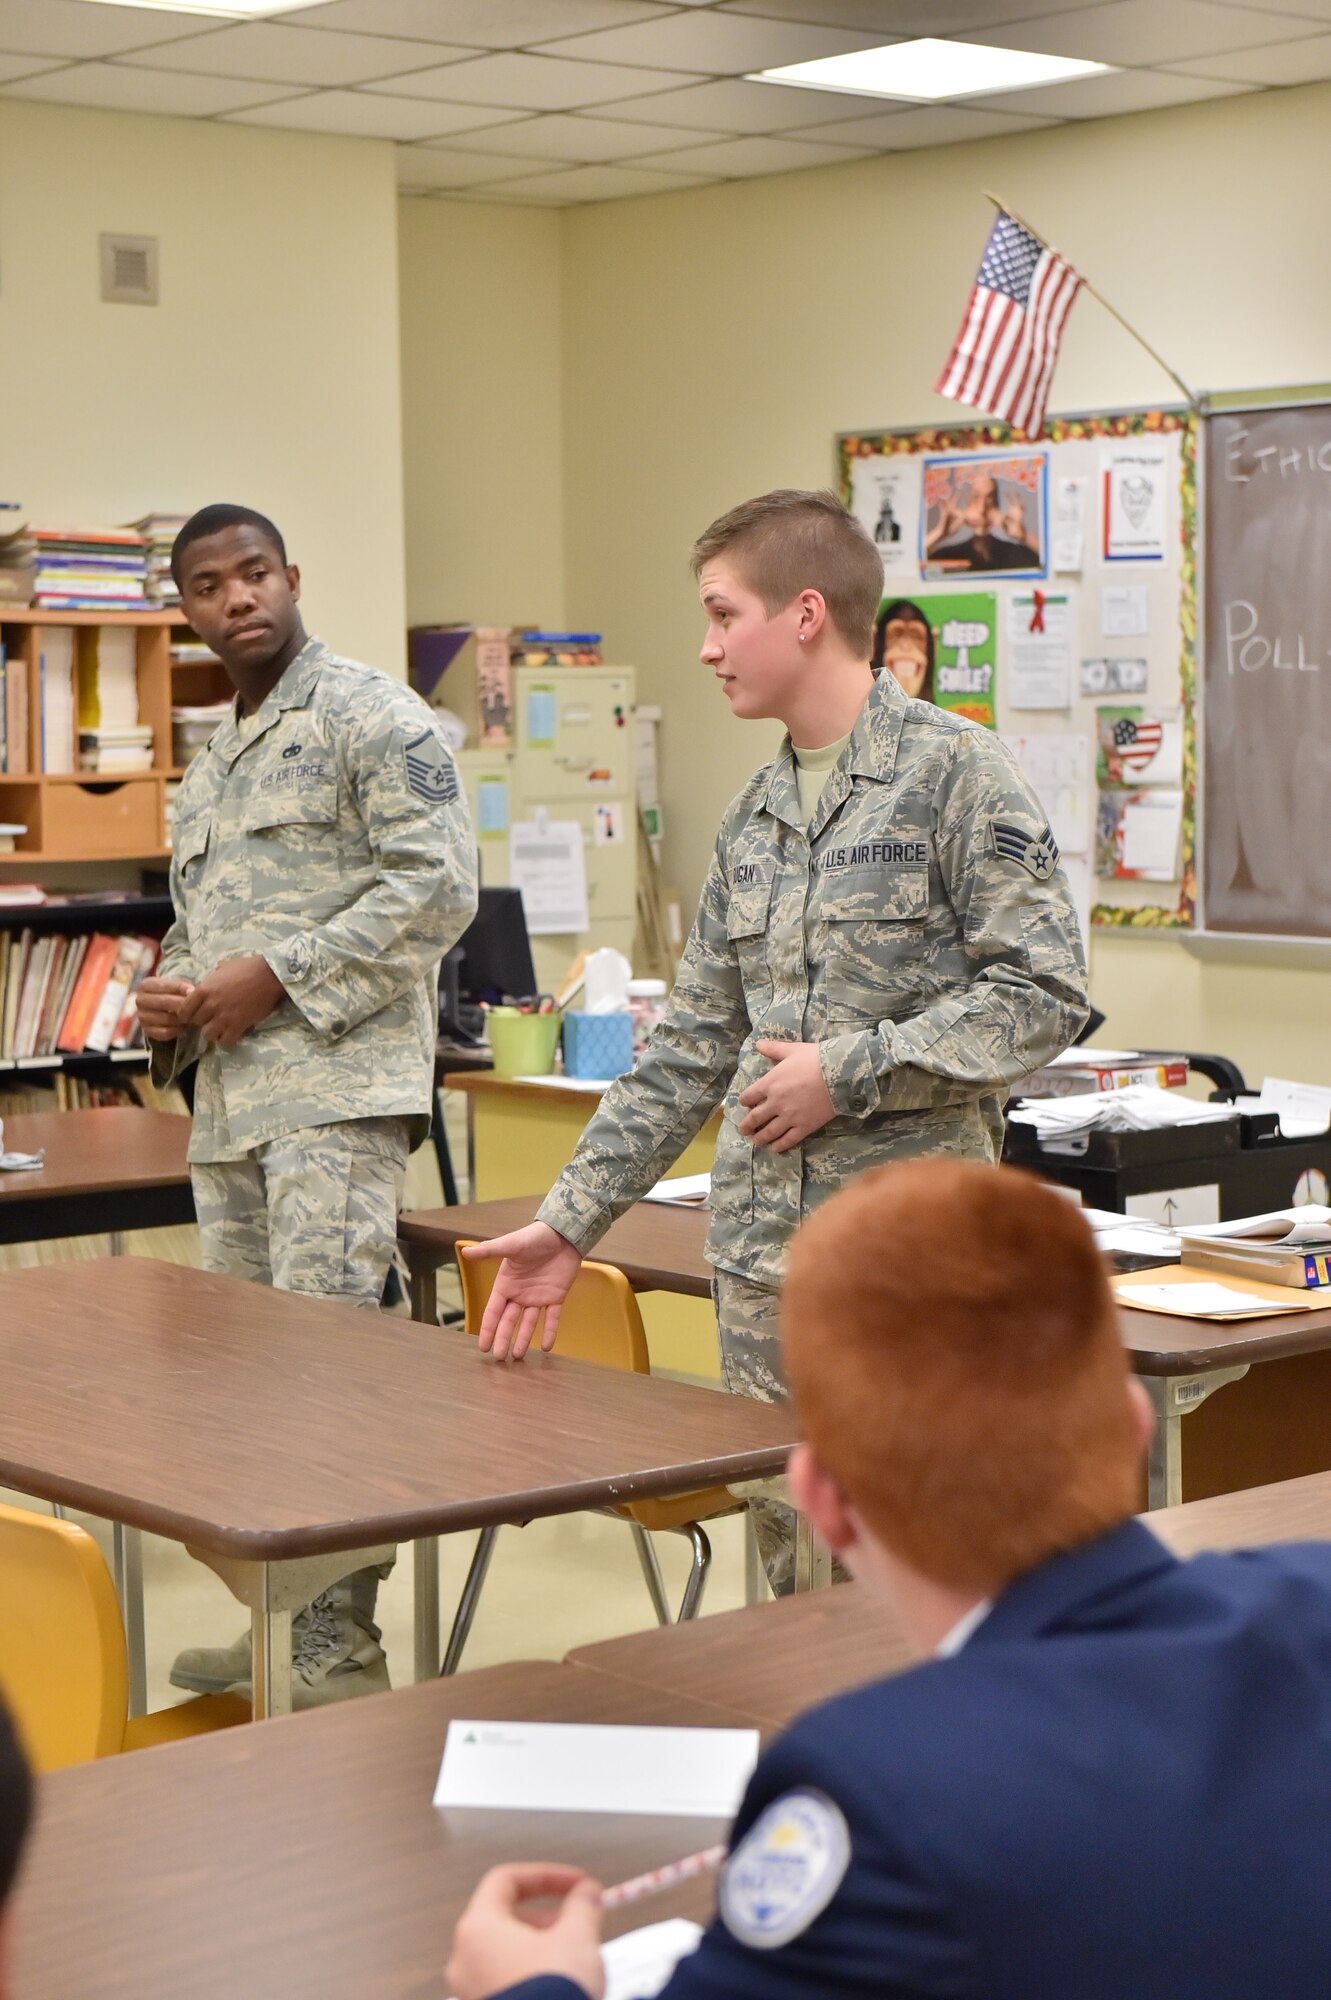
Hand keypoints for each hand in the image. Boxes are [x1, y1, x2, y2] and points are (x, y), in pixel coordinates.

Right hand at [133, 976, 194, 1041]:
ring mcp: (142, 1017)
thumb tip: (191, 992)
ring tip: (191, 1017)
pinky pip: (164, 1032)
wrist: (161, 1010)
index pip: (165, 986)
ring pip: (166, 1018)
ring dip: (181, 1019)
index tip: (194, 991)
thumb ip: (182, 987)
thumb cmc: (171, 994)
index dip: (181, 988)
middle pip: (165, 1002)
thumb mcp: (174, 986)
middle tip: (196, 1007)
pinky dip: (176, 1030)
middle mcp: (140, 1000)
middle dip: (183, 1005)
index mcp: (145, 985)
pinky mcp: (146, 1031)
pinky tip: (183, 1026)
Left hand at [179, 954, 285, 1050]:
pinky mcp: (238, 1026)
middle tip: (212, 1018)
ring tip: (221, 1028)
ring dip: (213, 1032)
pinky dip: (226, 1040)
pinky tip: (231, 1033)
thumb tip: (207, 984)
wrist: (270, 974)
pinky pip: (225, 1042)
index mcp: (204, 989)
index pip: (184, 1010)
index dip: (188, 1014)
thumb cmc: (247, 967)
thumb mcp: (223, 967)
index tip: (194, 1013)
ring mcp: (224, 1017)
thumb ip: (212, 978)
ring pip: (208, 1035)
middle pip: (196, 1023)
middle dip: (202, 1021)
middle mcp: (211, 1005)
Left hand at [446, 1864, 604, 1999]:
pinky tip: (561, 1984)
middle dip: (548, 1915)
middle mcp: (464, 1959)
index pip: (506, 1881)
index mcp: (478, 1929)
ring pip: (506, 1953)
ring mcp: (470, 1992)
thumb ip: (582, 1906)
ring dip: (542, 1945)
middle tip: (580, 1920)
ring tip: (576, 1956)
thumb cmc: (552, 1995)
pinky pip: (507, 1981)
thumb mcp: (577, 1938)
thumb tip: (587, 1892)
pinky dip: (532, 1973)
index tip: (576, 1884)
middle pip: (505, 1918)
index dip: (545, 1876)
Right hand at [461, 1223, 582, 1359]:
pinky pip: (552, 1318)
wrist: (562, 1233)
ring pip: (528, 1323)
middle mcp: (519, 1294)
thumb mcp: (511, 1245)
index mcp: (506, 1284)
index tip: (482, 1347)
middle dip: (503, 1340)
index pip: (493, 1312)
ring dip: (523, 1340)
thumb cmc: (533, 1237)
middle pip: (509, 1322)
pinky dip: (550, 1332)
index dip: (487, 1329)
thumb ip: (490, 1250)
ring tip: (518, 1357)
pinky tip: (546, 1347)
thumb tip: (465, 1251)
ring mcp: (537, 1297)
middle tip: (499, 1359)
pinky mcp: (555, 1296)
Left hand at [738, 1040, 835, 1152]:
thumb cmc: (815, 1059)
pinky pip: (788, 1140)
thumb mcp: (792, 1050)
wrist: (838, 1074)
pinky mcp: (804, 1127)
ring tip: (756, 1142)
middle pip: (755, 1118)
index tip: (745, 1104)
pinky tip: (775, 1148)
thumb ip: (774, 1049)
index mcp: (770, 1083)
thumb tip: (758, 1043)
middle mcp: (775, 1103)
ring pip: (769, 1132)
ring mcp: (789, 1117)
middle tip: (743, 1130)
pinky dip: (780, 1145)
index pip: (749, 1096)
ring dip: (760, 1138)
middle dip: (747, 1125)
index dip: (745, 1101)